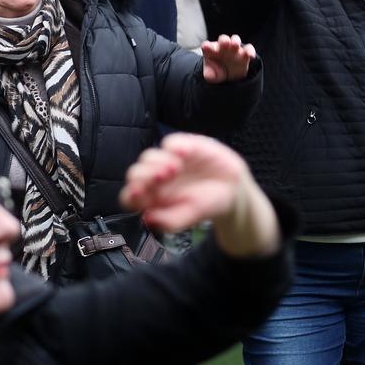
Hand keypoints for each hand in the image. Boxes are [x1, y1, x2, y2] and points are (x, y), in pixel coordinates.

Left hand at [119, 133, 279, 257]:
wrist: (233, 190)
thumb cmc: (208, 204)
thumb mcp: (191, 216)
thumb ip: (170, 222)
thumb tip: (148, 217)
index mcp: (152, 198)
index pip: (130, 196)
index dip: (131, 195)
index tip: (138, 193)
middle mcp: (156, 178)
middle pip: (136, 173)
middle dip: (144, 175)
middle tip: (161, 178)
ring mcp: (168, 160)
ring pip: (149, 157)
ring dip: (158, 162)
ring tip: (175, 168)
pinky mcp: (183, 146)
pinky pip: (172, 142)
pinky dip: (175, 145)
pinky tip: (185, 152)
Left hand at [200, 34, 257, 82]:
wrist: (229, 76)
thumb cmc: (217, 72)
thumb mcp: (211, 75)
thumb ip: (209, 75)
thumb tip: (210, 76)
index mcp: (211, 50)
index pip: (207, 46)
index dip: (207, 46)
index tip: (206, 47)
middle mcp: (223, 47)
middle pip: (223, 39)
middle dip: (224, 40)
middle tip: (225, 42)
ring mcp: (234, 49)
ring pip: (236, 40)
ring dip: (235, 41)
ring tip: (235, 44)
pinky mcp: (245, 54)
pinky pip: (248, 48)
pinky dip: (250, 51)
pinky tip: (251, 56)